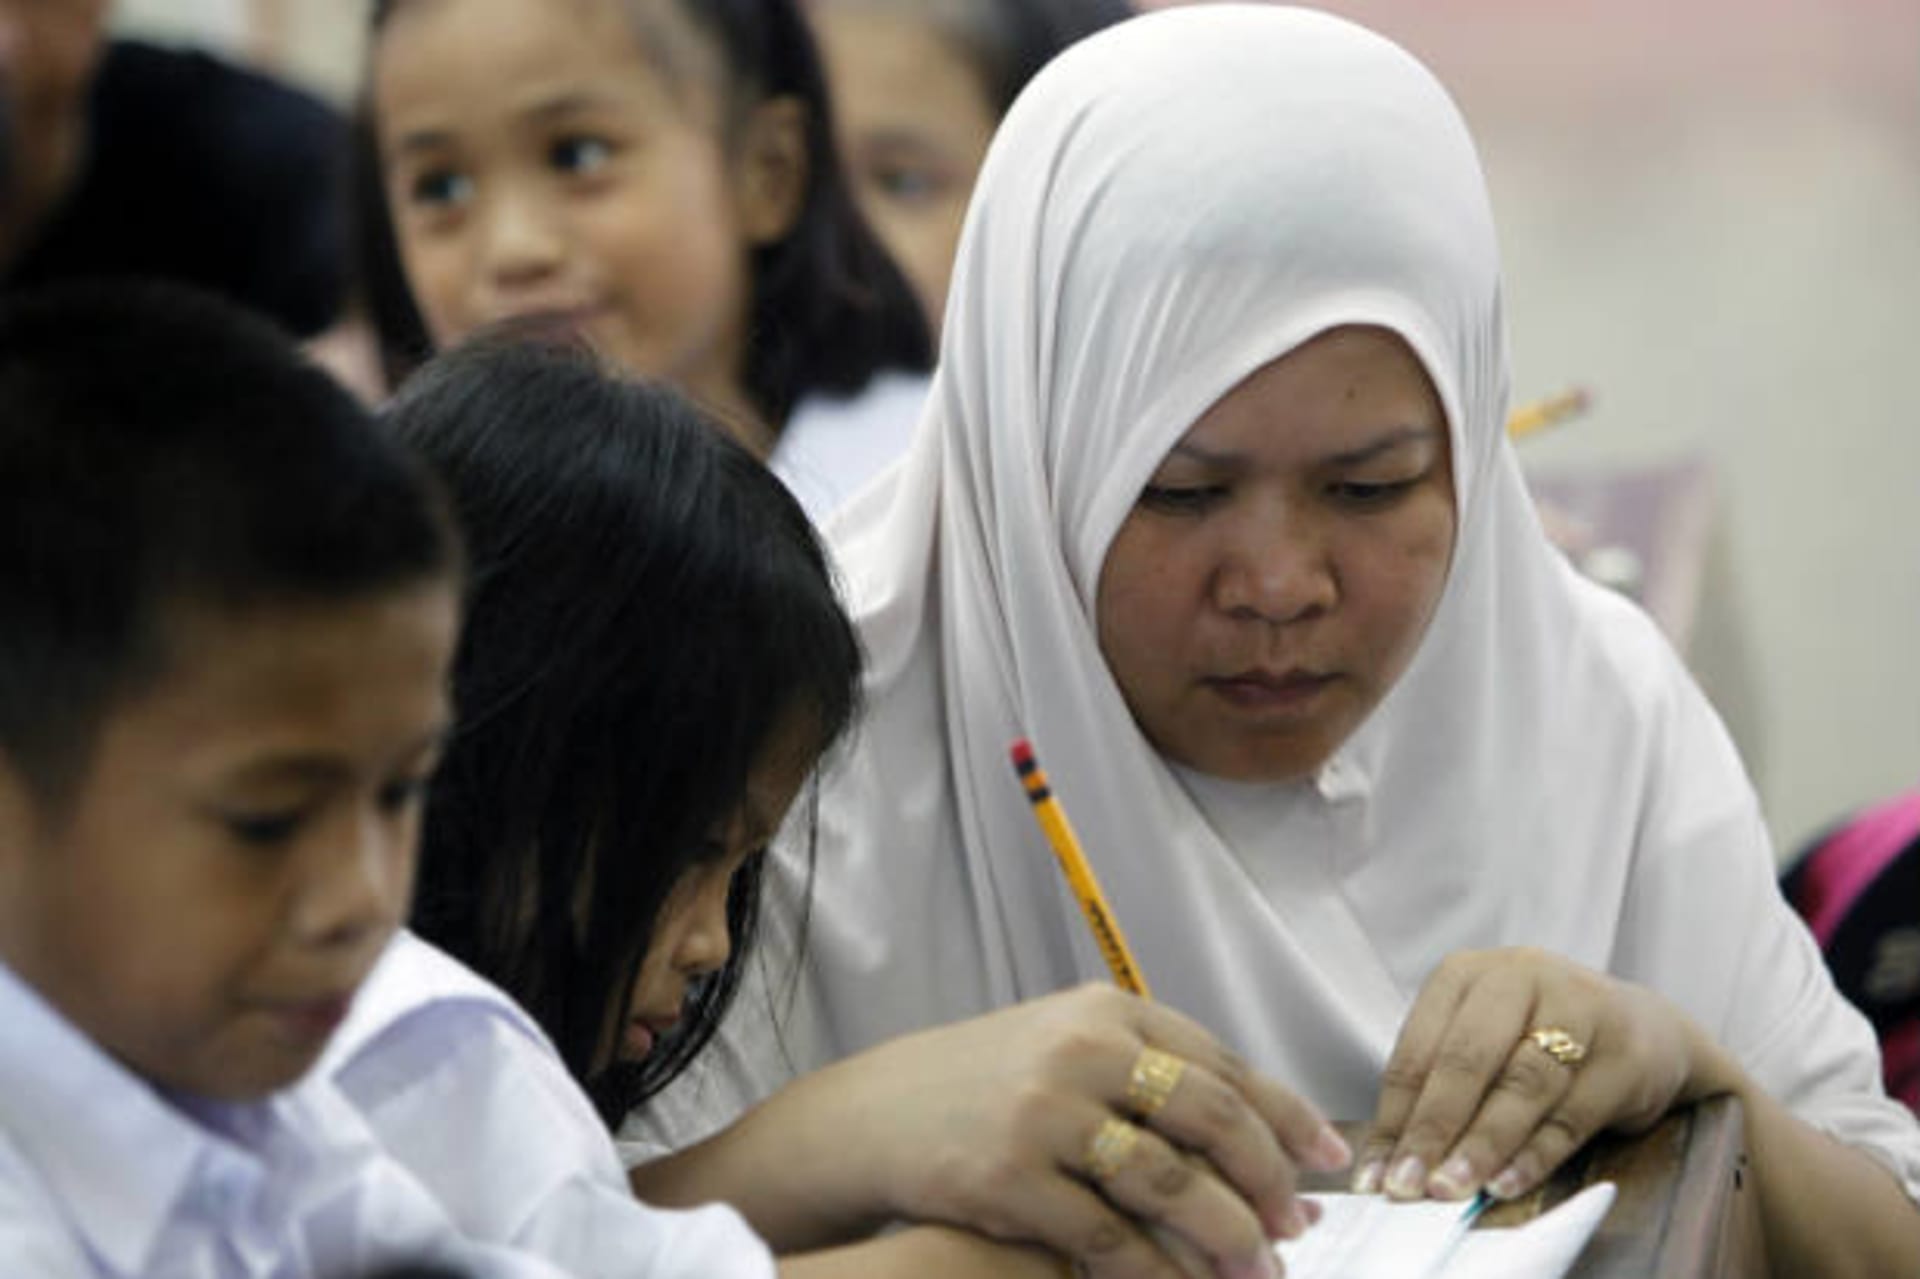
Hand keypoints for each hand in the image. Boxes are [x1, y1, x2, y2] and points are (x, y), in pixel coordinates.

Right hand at [817, 982, 1350, 1278]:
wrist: (878, 1113)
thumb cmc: (988, 1084)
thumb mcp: (1066, 1046)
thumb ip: (1151, 1074)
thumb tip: (1258, 1138)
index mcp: (1108, 1011)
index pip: (1222, 1063)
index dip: (1285, 1115)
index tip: (1329, 1159)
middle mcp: (1082, 1050)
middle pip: (1210, 1117)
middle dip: (1267, 1180)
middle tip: (1298, 1226)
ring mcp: (1044, 1112)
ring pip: (1169, 1182)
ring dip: (1227, 1235)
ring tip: (1259, 1270)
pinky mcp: (1010, 1175)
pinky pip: (1108, 1236)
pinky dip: (1155, 1271)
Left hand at [1355, 947, 1713, 1204]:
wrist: (1645, 1029)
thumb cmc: (1542, 1039)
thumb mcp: (1484, 1045)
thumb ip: (1440, 1092)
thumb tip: (1391, 1164)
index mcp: (1465, 974)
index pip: (1418, 1050)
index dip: (1395, 1117)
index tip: (1377, 1174)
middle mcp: (1518, 977)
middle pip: (1466, 1061)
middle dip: (1433, 1129)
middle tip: (1410, 1185)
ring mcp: (1577, 1007)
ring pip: (1520, 1085)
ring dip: (1482, 1144)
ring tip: (1454, 1187)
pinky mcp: (1624, 1051)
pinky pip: (1572, 1113)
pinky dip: (1535, 1155)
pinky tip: (1507, 1184)